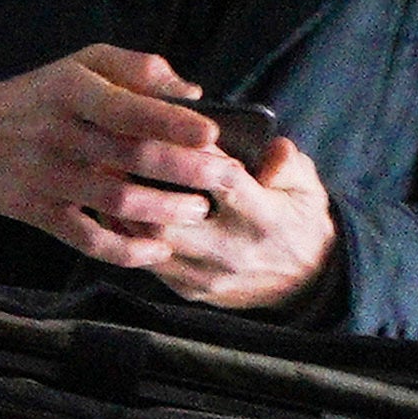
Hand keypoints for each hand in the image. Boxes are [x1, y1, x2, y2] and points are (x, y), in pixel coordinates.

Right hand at [0, 46, 250, 255]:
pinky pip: (87, 239)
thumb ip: (138, 69)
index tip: (212, 133)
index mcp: (72, 91)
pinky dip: (125, 250)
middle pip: (130, 156)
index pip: (128, 108)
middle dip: (186, 170)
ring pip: (115, 200)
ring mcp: (47, 176)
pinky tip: (157, 250)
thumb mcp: (82, 63)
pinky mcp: (37, 212)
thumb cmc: (43, 95)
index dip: (172, 122)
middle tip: (225, 180)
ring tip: (199, 211)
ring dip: (165, 210)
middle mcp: (58, 133)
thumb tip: (192, 91)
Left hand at [126, 141, 333, 311]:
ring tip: (108, 179)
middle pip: (170, 220)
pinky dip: (128, 236)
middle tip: (117, 153)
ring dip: (125, 212)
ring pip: (149, 245)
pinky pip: (147, 263)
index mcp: (265, 218)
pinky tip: (117, 210)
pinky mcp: (190, 291)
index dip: (192, 154)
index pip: (223, 182)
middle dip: (141, 186)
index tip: (168, 127)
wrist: (307, 284)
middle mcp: (232, 251)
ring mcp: (207, 276)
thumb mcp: (308, 186)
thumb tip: (268, 149)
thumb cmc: (301, 221)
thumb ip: (288, 163)